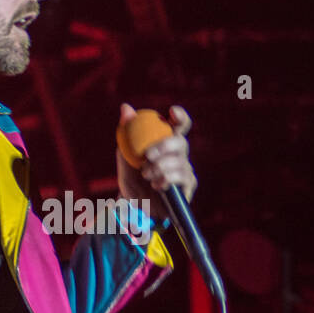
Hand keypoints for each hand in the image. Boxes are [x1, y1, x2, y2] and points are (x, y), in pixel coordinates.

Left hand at [115, 103, 197, 221]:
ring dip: (160, 167)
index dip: (180, 117)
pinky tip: (156, 185)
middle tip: (148, 155)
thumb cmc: (131, 176)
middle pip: (181, 142)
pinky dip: (167, 179)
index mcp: (166, 141)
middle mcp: (179, 153)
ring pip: (180, 161)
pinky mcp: (188, 185)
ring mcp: (185, 169)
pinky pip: (182, 177)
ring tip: (146, 175)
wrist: (132, 204)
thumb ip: (127, 131)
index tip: (172, 112)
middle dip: (164, 146)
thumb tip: (125, 108)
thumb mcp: (125, 154)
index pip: (179, 125)